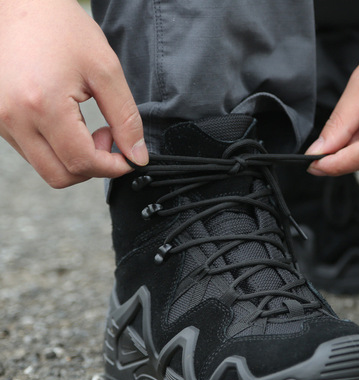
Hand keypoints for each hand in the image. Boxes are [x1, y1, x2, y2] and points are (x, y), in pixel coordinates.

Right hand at [0, 0, 148, 187]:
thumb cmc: (64, 30)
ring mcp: (1, 121)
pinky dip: (59, 151)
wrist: (23, 4)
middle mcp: (13, 118)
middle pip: (61, 176)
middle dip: (94, 167)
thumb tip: (137, 157)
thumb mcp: (106, 71)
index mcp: (41, 105)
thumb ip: (126, 119)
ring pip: (48, 169)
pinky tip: (69, 126)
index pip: (82, 162)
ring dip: (76, 161)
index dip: (112, 167)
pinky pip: (34, 155)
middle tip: (107, 136)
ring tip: (88, 128)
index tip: (127, 155)